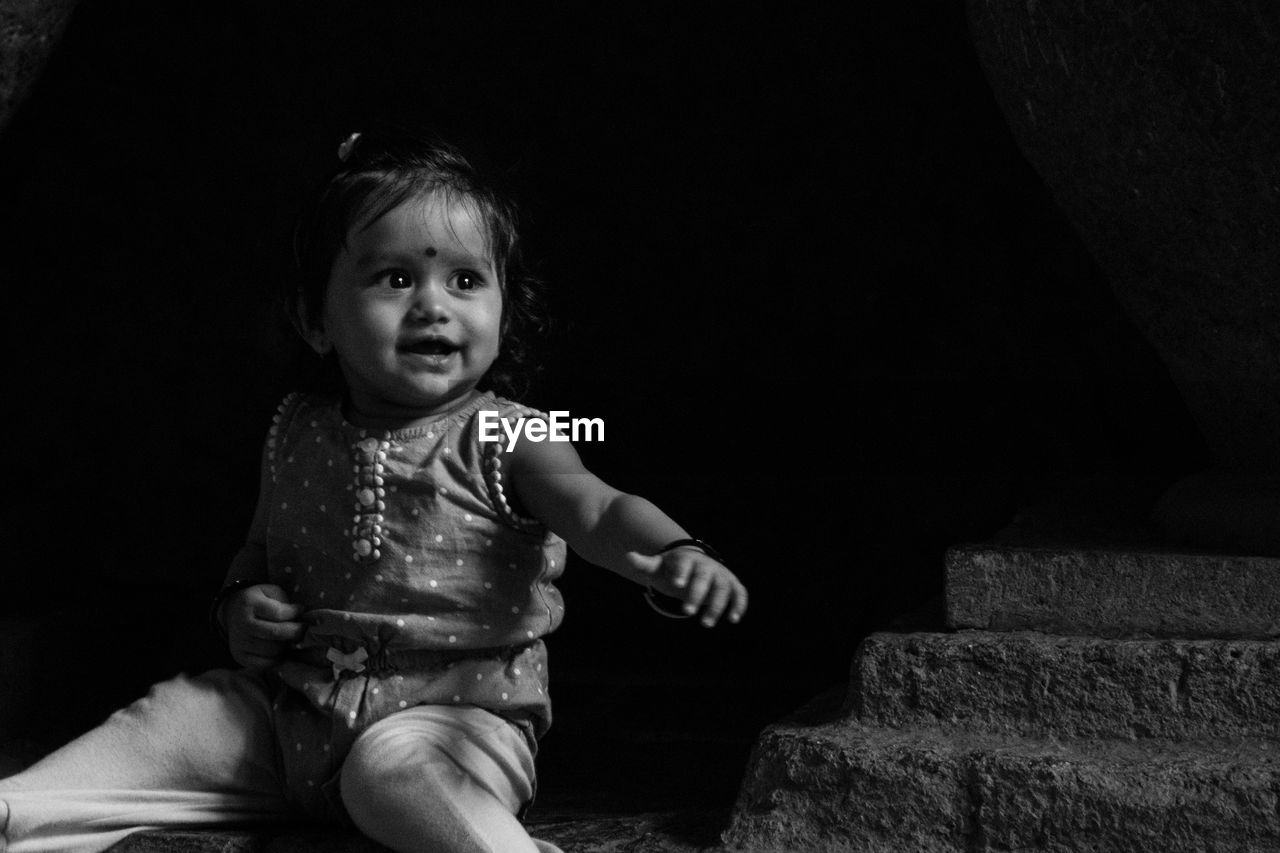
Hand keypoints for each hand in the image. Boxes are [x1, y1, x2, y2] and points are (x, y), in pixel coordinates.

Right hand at [222, 584, 305, 669]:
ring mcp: (239, 642)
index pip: (279, 613)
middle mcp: (242, 623)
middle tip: (303, 628)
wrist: (232, 612)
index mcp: (250, 603)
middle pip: (276, 633)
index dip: (295, 613)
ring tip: (289, 638)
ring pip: (273, 650)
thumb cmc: (259, 601)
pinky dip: (277, 658)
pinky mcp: (240, 656)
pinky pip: (265, 664)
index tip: (301, 610)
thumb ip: (285, 602)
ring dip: (286, 645)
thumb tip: (301, 617)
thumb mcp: (271, 592)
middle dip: (295, 632)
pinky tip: (279, 649)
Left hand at [626, 548, 748, 626]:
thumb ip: (645, 564)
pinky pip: (739, 592)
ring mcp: (720, 574)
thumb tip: (628, 557)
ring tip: (706, 624)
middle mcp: (705, 565)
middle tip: (686, 612)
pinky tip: (734, 619)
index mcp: (686, 558)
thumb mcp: (657, 566)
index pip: (684, 564)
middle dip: (697, 594)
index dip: (681, 573)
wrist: (694, 564)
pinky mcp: (731, 584)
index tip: (676, 584)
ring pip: (722, 587)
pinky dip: (739, 604)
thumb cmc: (672, 569)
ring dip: (717, 605)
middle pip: (703, 577)